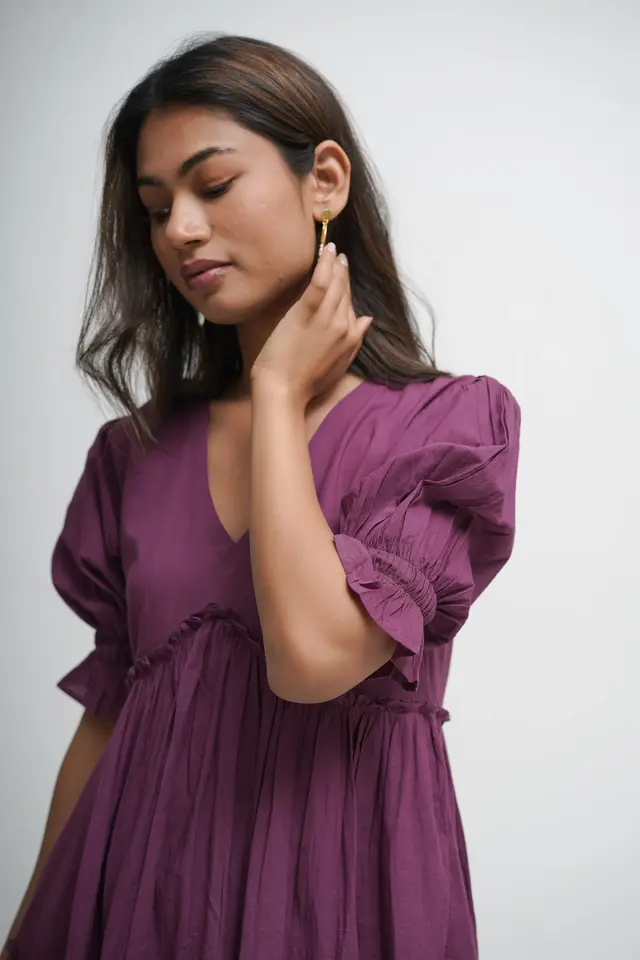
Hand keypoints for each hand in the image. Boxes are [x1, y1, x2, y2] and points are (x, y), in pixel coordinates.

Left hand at [251, 243, 372, 406]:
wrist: (284, 390)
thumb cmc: (305, 382)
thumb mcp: (338, 364)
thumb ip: (354, 341)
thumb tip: (366, 319)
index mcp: (350, 338)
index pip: (351, 305)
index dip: (347, 288)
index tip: (343, 274)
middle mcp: (343, 325)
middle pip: (344, 292)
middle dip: (343, 272)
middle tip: (340, 256)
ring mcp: (326, 319)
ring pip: (335, 284)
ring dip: (335, 264)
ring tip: (333, 249)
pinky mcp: (307, 313)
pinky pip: (320, 283)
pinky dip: (324, 264)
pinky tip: (326, 250)